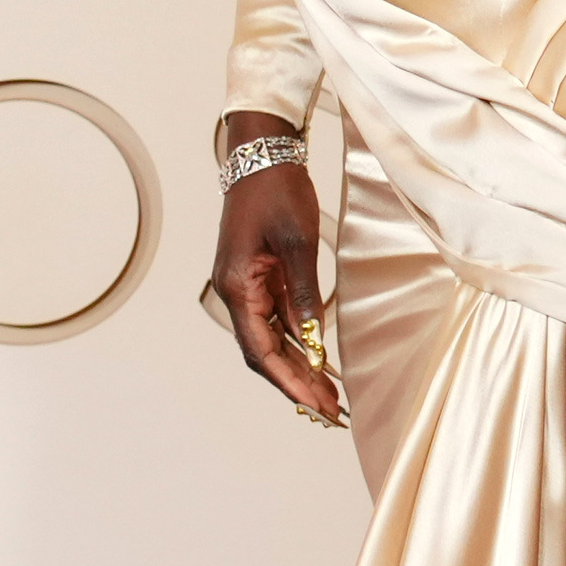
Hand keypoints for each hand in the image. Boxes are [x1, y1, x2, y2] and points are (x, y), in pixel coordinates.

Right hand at [212, 116, 345, 429]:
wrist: (260, 152)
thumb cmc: (276, 190)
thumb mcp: (298, 242)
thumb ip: (305, 294)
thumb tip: (316, 340)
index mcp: (236, 286)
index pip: (262, 350)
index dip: (291, 382)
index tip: (319, 406)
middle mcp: (234, 292)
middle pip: (264, 353)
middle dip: (296, 384)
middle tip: (331, 413)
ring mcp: (244, 285)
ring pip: (270, 340)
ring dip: (299, 368)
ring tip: (330, 396)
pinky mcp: (257, 277)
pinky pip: (275, 320)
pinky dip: (298, 342)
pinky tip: (320, 358)